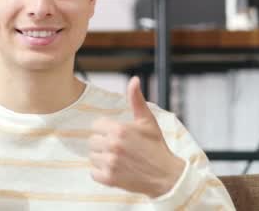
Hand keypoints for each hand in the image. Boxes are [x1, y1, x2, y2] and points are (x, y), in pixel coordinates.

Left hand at [89, 77, 184, 197]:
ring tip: (118, 159)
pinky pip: (93, 173)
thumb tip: (134, 80)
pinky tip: (114, 170)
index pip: (96, 126)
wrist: (166, 175)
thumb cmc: (156, 146)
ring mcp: (110, 163)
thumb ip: (136, 100)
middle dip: (103, 144)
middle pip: (92, 141)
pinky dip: (101, 173)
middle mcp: (112, 145)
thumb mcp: (147, 121)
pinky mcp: (109, 179)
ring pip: (92, 157)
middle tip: (119, 149)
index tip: (117, 136)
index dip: (105, 130)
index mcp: (119, 129)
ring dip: (102, 158)